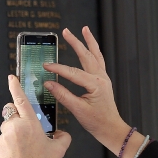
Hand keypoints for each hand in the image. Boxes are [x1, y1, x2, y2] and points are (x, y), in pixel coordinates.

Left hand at [0, 74, 71, 157]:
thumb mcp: (59, 149)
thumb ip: (63, 137)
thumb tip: (61, 133)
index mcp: (30, 123)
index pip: (20, 99)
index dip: (15, 86)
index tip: (11, 77)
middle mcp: (16, 126)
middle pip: (11, 110)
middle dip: (16, 113)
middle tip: (25, 126)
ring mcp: (5, 135)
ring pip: (7, 125)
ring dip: (14, 129)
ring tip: (23, 145)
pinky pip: (4, 137)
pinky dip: (10, 141)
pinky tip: (18, 152)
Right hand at [45, 27, 132, 156]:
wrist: (111, 128)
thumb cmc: (97, 122)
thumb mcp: (78, 110)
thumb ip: (63, 95)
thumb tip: (48, 84)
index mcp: (95, 84)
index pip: (73, 73)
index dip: (58, 68)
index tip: (46, 66)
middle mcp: (101, 78)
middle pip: (86, 56)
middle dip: (76, 42)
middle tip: (66, 31)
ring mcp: (103, 78)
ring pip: (95, 55)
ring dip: (89, 42)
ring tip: (84, 29)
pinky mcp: (103, 81)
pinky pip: (98, 61)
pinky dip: (94, 51)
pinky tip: (89, 47)